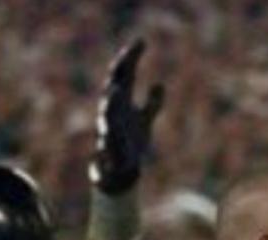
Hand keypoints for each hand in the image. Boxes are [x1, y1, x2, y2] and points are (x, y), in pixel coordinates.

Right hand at [90, 38, 165, 194]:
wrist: (121, 171)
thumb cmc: (130, 144)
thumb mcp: (144, 120)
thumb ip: (152, 103)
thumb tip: (160, 85)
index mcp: (121, 102)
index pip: (125, 74)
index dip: (132, 57)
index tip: (142, 40)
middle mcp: (112, 112)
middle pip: (114, 87)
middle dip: (120, 72)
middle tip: (128, 56)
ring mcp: (109, 130)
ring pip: (108, 113)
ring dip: (111, 102)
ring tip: (116, 90)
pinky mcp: (110, 150)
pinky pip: (110, 141)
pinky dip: (112, 134)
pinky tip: (114, 131)